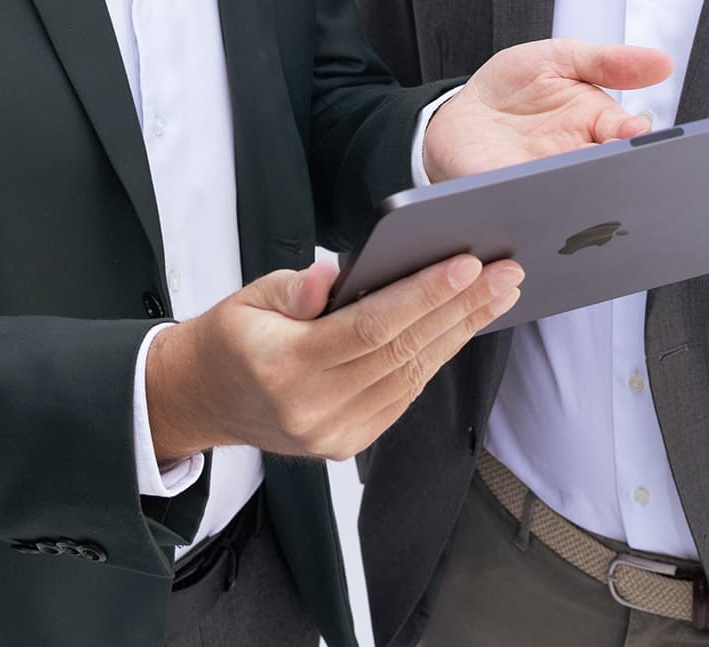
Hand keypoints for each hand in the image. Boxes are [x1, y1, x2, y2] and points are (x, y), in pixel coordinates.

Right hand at [144, 253, 522, 463]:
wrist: (203, 400)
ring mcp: (334, 433)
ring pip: (412, 375)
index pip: (371, 326)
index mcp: (285, 366)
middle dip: (460, 308)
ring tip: (498, 295)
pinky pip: (404, 395)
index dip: (423, 294)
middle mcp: (313, 408)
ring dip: (460, 332)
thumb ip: (295, 288)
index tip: (466, 265)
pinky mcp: (347, 443)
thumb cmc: (230, 339)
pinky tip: (462, 327)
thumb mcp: (247, 298)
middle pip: (403, 350)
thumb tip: (333, 273)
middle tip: (505, 273)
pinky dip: (435, 358)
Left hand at [423, 38, 673, 181]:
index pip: (627, 138)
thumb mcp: (560, 58)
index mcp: (596, 128)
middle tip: (609, 163)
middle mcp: (576, 161)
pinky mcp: (509, 197)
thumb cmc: (514, 87)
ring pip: (572, 195)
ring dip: (575, 191)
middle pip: (607, 174)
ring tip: (572, 180)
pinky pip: (525, 204)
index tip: (633, 134)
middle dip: (613, 173)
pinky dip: (530, 201)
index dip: (632, 138)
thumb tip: (664, 63)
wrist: (460, 111)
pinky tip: (528, 192)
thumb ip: (607, 61)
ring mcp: (544, 182)